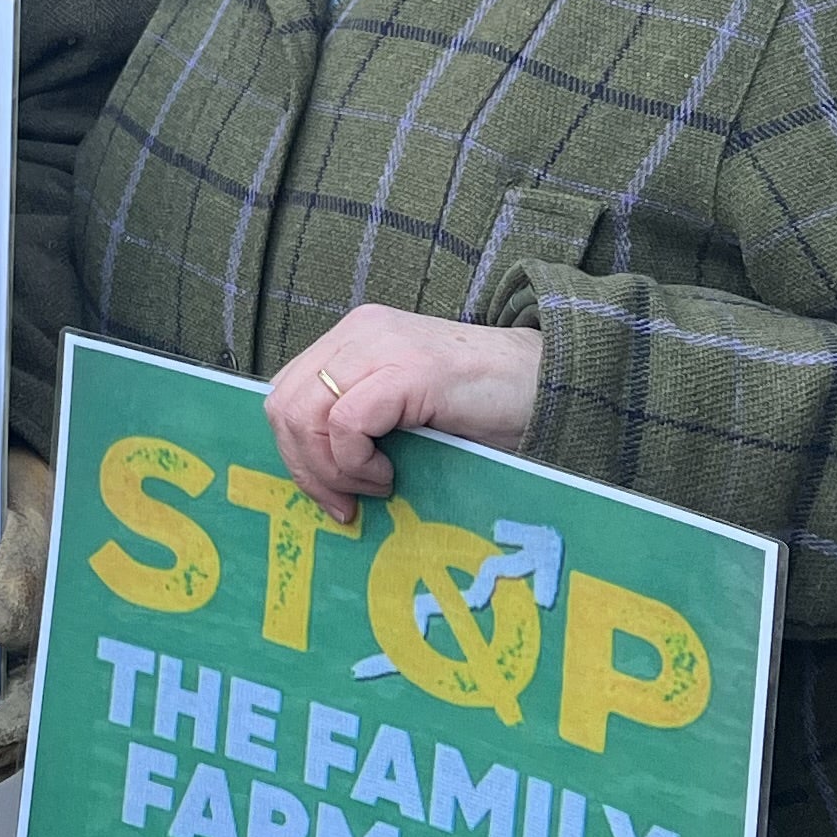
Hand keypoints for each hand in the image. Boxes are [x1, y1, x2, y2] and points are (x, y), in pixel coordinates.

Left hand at [262, 304, 544, 525]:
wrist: (552, 382)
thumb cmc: (485, 407)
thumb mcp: (404, 410)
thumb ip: (359, 422)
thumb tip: (316, 479)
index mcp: (354, 337)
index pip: (285, 394)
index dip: (295, 452)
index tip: (329, 496)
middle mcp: (360, 332)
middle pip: (283, 405)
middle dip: (305, 467)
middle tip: (344, 504)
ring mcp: (382, 345)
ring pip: (304, 413)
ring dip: (329, 469)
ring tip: (374, 488)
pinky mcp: (409, 370)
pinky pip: (346, 421)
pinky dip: (356, 462)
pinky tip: (390, 477)